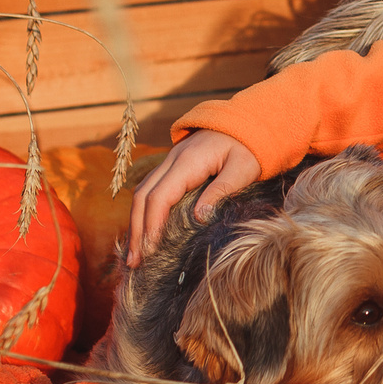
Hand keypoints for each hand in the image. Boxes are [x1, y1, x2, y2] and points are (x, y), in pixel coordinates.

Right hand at [127, 129, 261, 265]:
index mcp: (187, 162)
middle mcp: (171, 161)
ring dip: (135, 223)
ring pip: (141, 193)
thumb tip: (198, 217)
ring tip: (134, 254)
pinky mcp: (171, 167)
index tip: (150, 251)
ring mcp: (168, 162)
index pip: (159, 197)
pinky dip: (142, 211)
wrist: (247, 121)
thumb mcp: (243, 168)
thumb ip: (222, 190)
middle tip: (134, 262)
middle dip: (136, 230)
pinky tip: (143, 231)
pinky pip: (149, 189)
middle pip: (142, 197)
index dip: (151, 225)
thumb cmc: (249, 147)